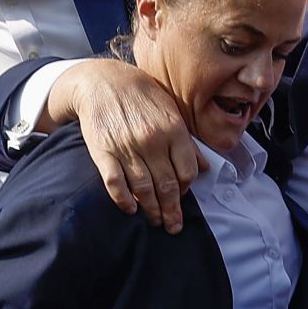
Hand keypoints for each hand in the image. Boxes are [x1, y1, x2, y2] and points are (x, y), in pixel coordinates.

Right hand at [48, 59, 206, 233]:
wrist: (103, 81)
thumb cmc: (143, 97)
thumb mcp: (172, 112)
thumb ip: (187, 142)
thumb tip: (204, 167)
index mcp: (173, 131)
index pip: (186, 172)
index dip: (186, 189)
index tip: (182, 197)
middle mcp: (152, 141)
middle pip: (167, 185)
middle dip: (172, 210)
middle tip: (173, 227)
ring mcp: (127, 147)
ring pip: (143, 188)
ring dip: (151, 210)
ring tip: (156, 222)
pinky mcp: (103, 151)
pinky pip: (115, 182)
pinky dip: (123, 199)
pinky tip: (130, 209)